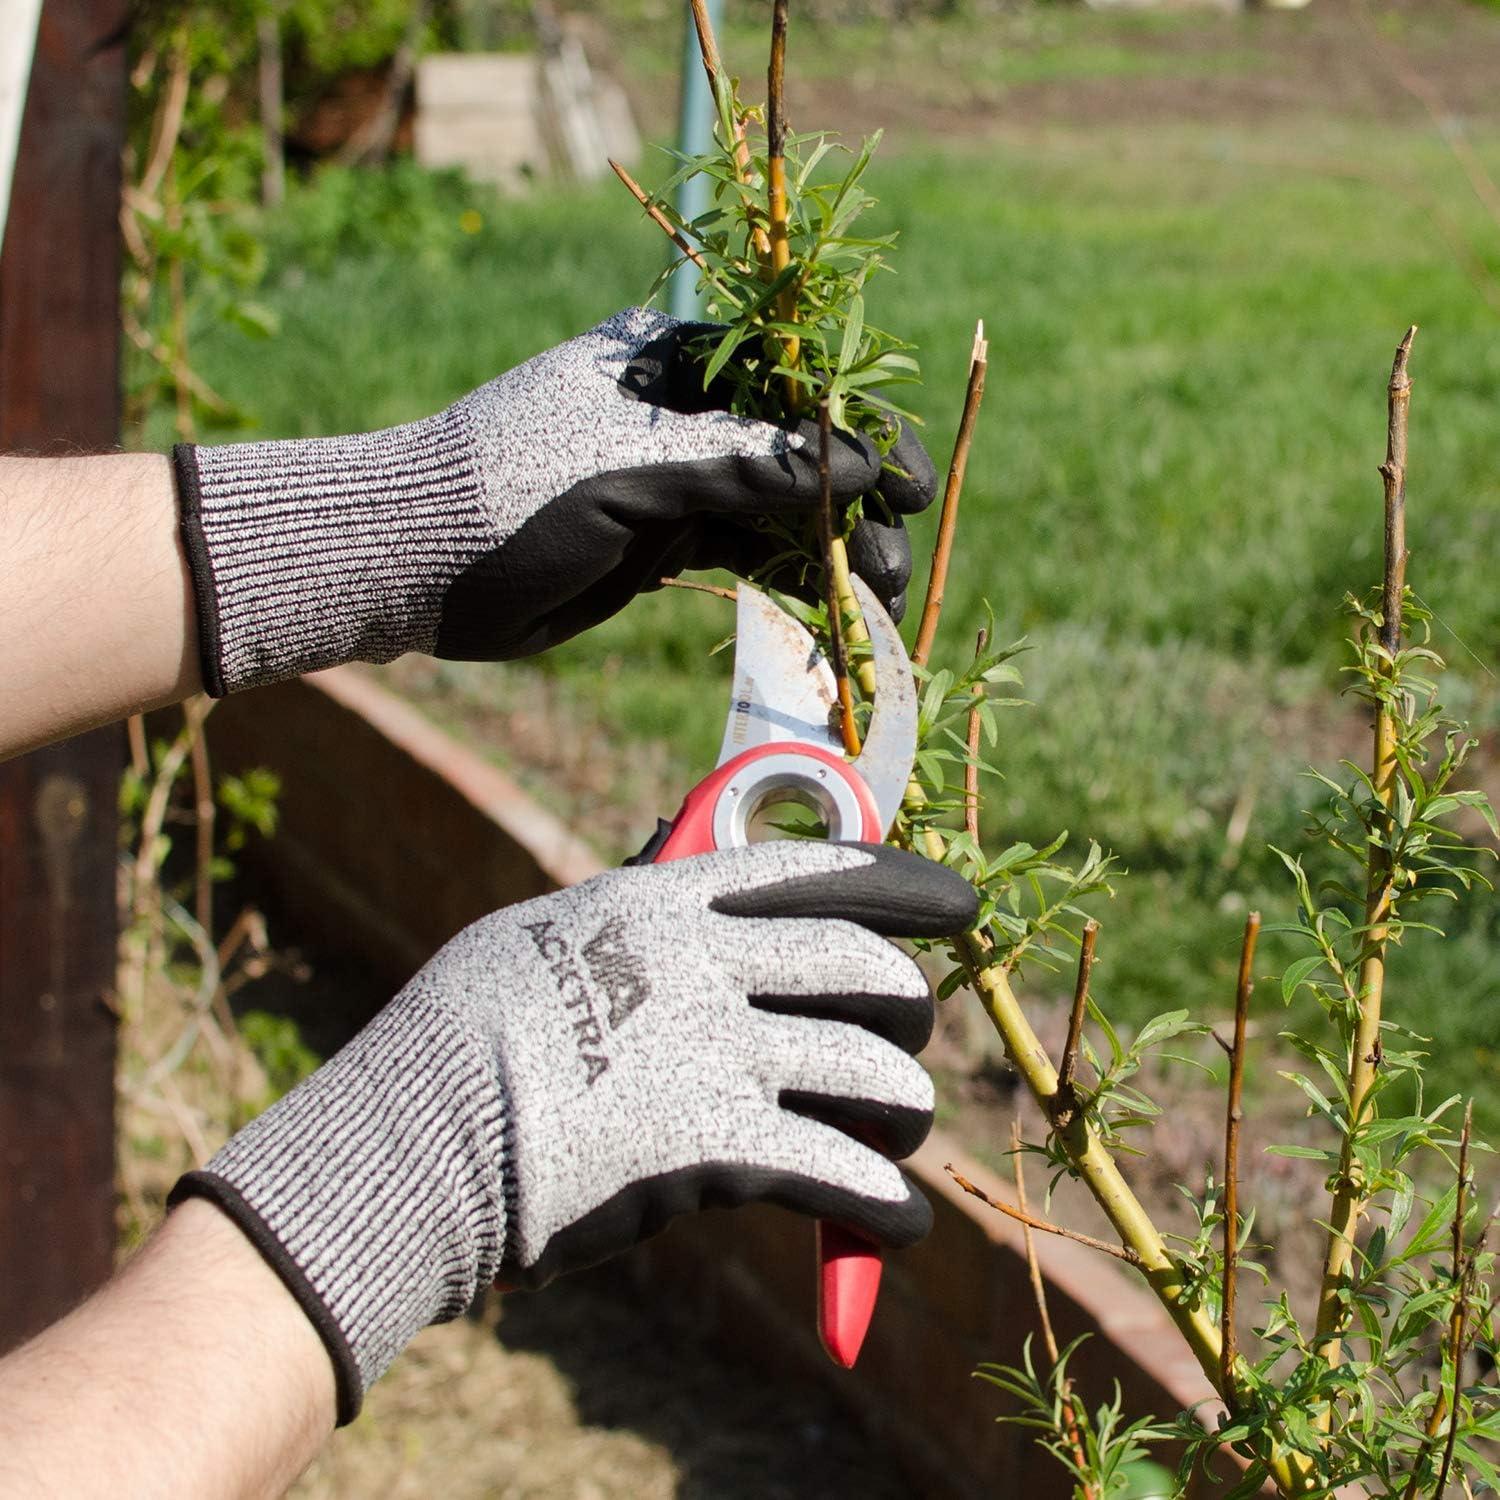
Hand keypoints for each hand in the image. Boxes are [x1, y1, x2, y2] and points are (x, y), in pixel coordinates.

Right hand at [169, 842, 975, 1421]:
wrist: (414, 1140)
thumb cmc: (463, 1033)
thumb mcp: (550, 936)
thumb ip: (632, 919)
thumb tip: (679, 892)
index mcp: (668, 902)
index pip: (816, 871)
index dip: (904, 884)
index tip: (959, 904)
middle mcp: (708, 965)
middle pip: (868, 970)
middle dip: (912, 1007)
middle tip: (910, 1035)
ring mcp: (718, 1055)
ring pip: (876, 1072)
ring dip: (906, 1109)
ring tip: (897, 1134)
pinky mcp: (720, 1151)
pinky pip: (847, 1174)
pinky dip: (886, 1206)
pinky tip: (894, 1223)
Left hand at [175, 307, 937, 695]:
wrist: (414, 565)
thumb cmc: (508, 492)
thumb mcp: (630, 473)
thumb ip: (745, 468)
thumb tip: (862, 464)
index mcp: (675, 362)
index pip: (796, 386)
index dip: (862, 435)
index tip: (909, 490)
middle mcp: (686, 413)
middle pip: (800, 453)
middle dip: (856, 510)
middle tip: (894, 572)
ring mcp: (678, 478)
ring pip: (780, 511)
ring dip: (831, 556)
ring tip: (878, 607)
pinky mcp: (666, 539)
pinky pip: (748, 553)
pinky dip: (790, 581)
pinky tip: (832, 612)